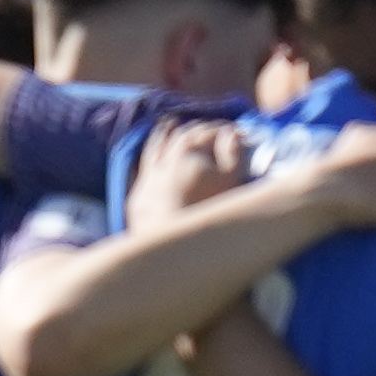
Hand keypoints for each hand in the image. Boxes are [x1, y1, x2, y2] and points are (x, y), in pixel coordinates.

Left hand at [136, 114, 259, 212]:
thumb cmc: (211, 212)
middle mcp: (166, 159)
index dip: (225, 130)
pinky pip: (143, 166)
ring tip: (174, 123)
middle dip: (199, 131)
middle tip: (212, 131)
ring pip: (157, 146)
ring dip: (167, 133)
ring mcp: (149, 177)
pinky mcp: (138, 196)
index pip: (209, 132)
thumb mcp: (232, 182)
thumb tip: (231, 133)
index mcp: (190, 152)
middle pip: (184, 136)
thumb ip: (233, 155)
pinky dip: (149, 154)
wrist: (175, 252)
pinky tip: (153, 150)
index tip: (237, 132)